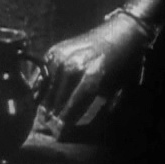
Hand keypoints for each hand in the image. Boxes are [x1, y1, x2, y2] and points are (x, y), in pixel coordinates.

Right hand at [37, 13, 148, 139]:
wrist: (122, 31)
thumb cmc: (125, 64)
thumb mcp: (120, 87)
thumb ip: (102, 105)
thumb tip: (82, 120)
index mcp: (92, 75)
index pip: (74, 103)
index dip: (66, 119)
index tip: (59, 132)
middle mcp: (74, 64)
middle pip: (58, 95)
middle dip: (53, 113)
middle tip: (47, 127)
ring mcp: (62, 55)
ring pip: (48, 84)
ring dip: (45, 101)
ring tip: (41, 115)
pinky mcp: (55, 49)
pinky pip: (44, 72)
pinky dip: (41, 84)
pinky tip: (39, 95)